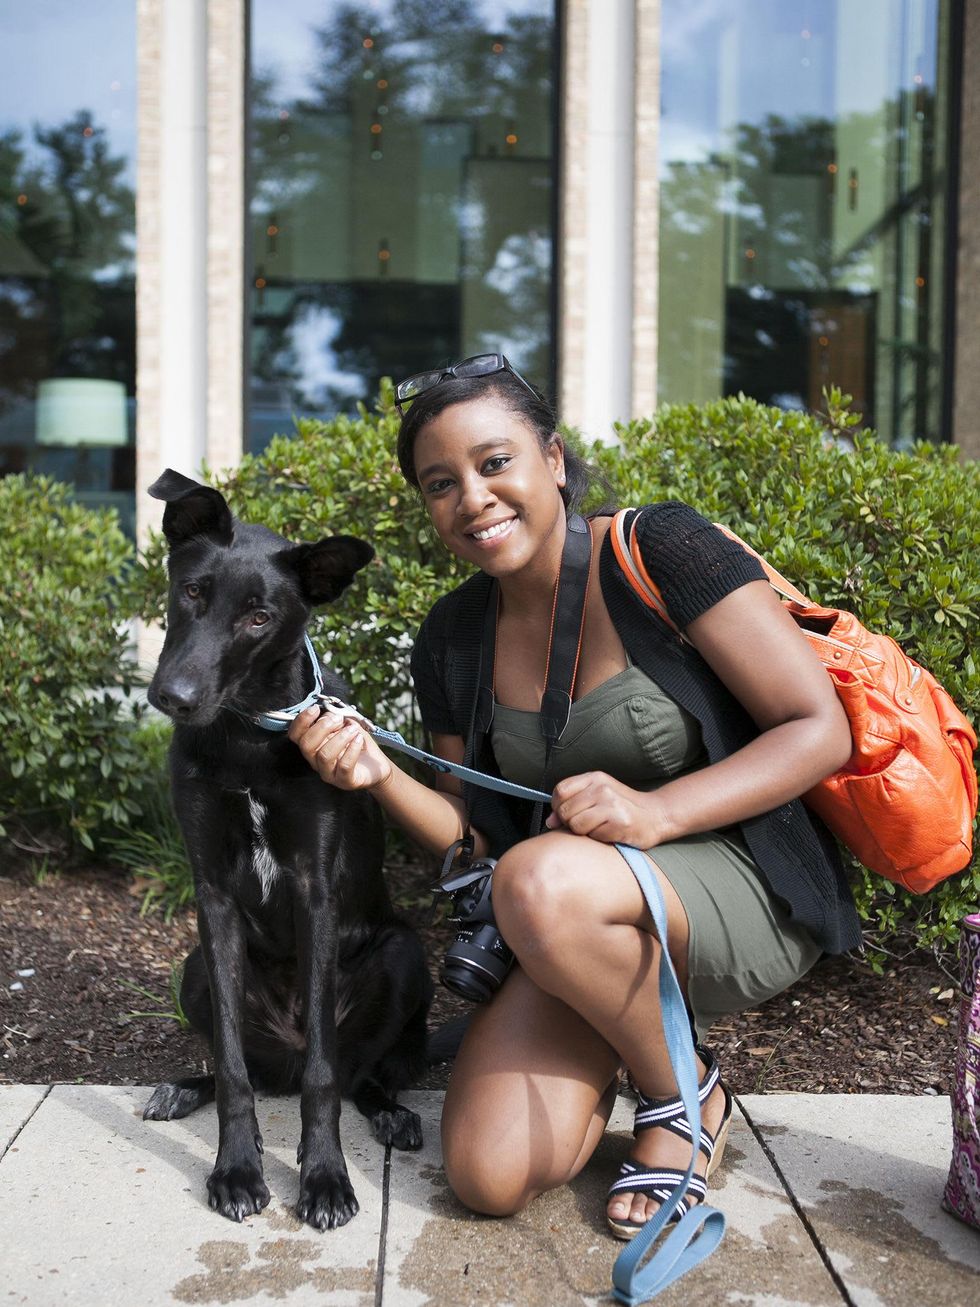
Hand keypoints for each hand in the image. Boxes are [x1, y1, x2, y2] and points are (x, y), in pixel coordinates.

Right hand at [288, 706, 392, 792]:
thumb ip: (334, 718)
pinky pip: (344, 766)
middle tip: (339, 720)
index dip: (301, 721)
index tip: (316, 709)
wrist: (377, 765)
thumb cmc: (358, 743)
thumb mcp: (346, 725)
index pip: (295, 735)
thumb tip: (328, 712)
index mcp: (313, 745)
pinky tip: (359, 739)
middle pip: (306, 745)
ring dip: (340, 737)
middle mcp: (316, 761)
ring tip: (353, 730)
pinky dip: (352, 749)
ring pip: (324, 755)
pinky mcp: (345, 781)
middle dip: (322, 727)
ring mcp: (329, 773)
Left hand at [544, 771, 669, 847]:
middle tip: (588, 823)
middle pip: (565, 810)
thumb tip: (549, 821)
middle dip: (570, 822)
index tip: (568, 814)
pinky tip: (610, 832)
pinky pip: (591, 835)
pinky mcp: (618, 822)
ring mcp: (611, 804)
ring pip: (575, 825)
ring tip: (599, 827)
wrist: (656, 815)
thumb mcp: (598, 796)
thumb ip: (573, 803)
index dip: (558, 807)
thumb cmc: (623, 807)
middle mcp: (602, 788)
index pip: (560, 791)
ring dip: (584, 832)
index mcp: (595, 778)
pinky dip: (597, 838)